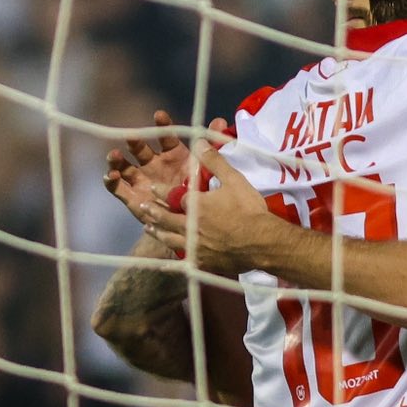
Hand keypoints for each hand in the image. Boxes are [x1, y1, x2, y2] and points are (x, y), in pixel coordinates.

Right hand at [103, 109, 220, 217]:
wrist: (190, 224)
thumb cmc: (200, 194)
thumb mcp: (208, 171)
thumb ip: (214, 148)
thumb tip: (221, 121)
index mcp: (172, 155)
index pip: (165, 136)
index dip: (162, 125)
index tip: (159, 116)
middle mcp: (154, 164)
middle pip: (140, 149)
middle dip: (134, 141)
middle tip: (131, 135)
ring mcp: (141, 180)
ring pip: (124, 165)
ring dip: (117, 159)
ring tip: (115, 155)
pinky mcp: (132, 197)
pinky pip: (118, 188)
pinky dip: (111, 181)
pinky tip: (111, 176)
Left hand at [133, 143, 274, 276]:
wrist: (263, 242)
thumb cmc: (249, 210)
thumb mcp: (234, 180)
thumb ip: (214, 161)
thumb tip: (199, 142)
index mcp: (196, 205)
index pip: (172, 196)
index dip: (161, 191)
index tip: (152, 187)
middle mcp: (190, 226)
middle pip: (166, 219)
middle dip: (153, 211)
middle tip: (143, 207)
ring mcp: (195, 246)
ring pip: (170, 239)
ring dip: (158, 233)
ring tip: (149, 228)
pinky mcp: (203, 262)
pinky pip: (183, 262)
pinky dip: (172, 263)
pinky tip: (166, 265)